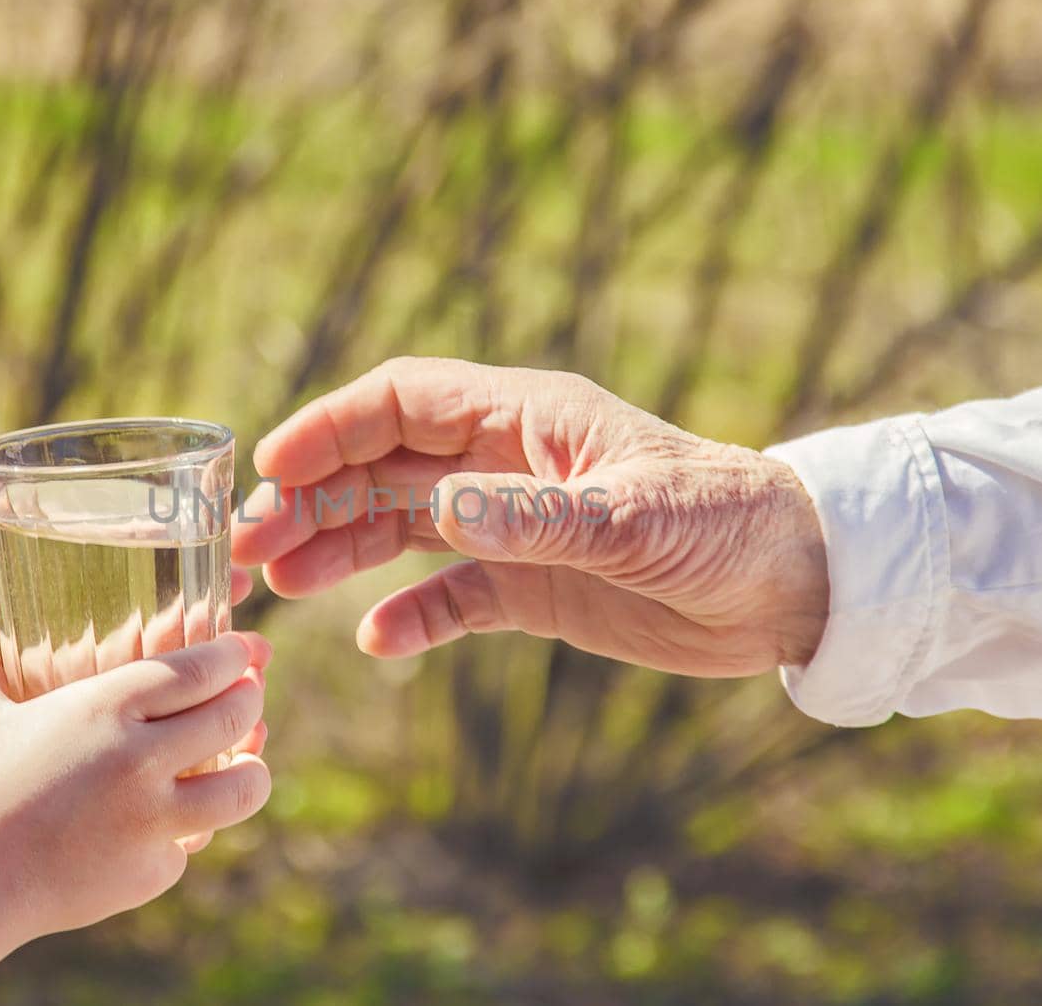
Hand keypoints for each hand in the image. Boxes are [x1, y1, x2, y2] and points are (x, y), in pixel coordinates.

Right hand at [0, 624, 271, 937]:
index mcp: (106, 706)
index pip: (202, 669)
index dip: (233, 656)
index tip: (243, 651)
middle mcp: (140, 758)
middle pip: (234, 717)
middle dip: (251, 700)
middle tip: (250, 695)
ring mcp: (152, 819)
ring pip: (243, 789)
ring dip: (254, 771)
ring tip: (250, 765)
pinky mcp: (153, 870)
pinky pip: (191, 843)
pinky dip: (184, 832)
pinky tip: (176, 823)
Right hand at [232, 357, 828, 676]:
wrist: (791, 585)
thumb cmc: (724, 525)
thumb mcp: (633, 520)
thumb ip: (537, 518)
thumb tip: (442, 512)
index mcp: (524, 418)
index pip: (400, 402)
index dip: (329, 428)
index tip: (270, 468)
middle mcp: (504, 464)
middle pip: (380, 466)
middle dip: (311, 496)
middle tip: (250, 546)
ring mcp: (511, 524)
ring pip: (398, 526)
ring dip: (338, 550)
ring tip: (280, 586)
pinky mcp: (529, 584)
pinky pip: (448, 595)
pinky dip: (407, 614)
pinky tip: (377, 640)